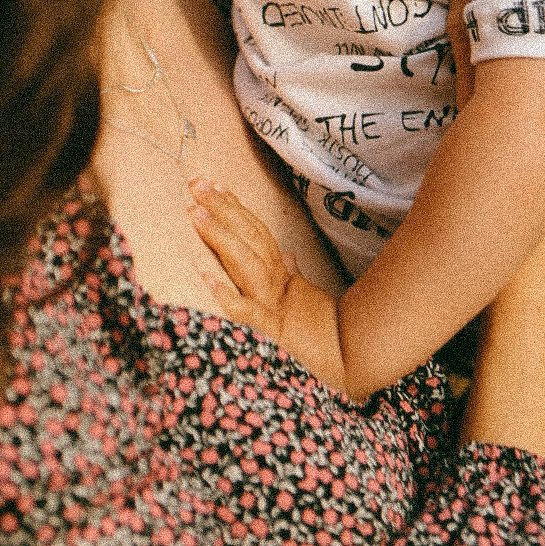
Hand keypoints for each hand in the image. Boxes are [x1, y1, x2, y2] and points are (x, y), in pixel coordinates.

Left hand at [188, 180, 347, 391]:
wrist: (349, 361)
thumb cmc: (323, 335)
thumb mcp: (305, 300)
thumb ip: (293, 275)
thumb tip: (290, 256)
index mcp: (281, 276)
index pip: (257, 232)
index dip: (235, 208)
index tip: (215, 185)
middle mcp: (276, 284)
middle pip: (249, 237)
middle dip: (222, 209)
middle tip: (196, 184)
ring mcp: (273, 305)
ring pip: (246, 262)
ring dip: (220, 237)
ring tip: (196, 215)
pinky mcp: (272, 333)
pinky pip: (247, 312)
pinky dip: (227, 295)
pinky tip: (206, 279)